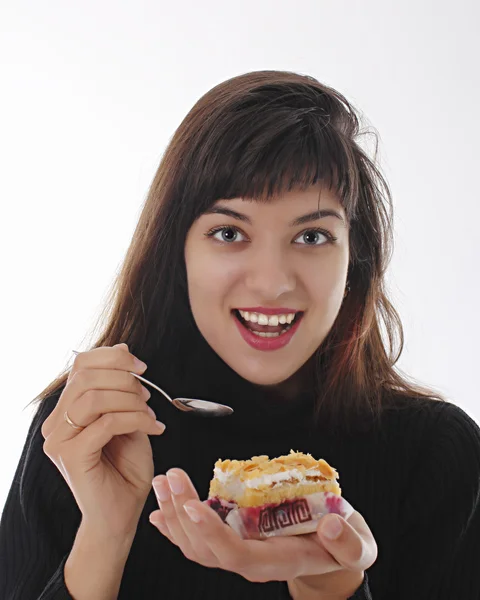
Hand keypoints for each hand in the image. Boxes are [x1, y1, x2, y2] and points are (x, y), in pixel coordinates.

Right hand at [41, 343, 165, 538]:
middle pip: (86, 376)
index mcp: (66, 410)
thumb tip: (123, 349)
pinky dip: (137, 419)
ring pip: (95, 397)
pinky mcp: (73, 456)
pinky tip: (154, 428)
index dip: (112, 357)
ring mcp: (60, 440)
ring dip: (131, 400)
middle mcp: (55, 423)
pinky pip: (107, 423)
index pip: (80, 365)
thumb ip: (122, 387)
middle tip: (147, 395)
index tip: (140, 367)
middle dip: (125, 379)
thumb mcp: (127, 417)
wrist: (121, 513)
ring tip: (149, 413)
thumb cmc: (124, 468)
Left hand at [149, 469, 376, 590]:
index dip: (212, 533)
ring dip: (175, 514)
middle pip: (207, 549)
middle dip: (183, 515)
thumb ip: (348, 542)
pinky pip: (198, 539)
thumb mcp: (357, 544)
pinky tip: (161, 511)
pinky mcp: (235, 538)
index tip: (193, 505)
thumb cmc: (344, 544)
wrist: (334, 550)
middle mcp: (251, 561)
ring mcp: (239, 551)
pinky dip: (177, 525)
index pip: (236, 554)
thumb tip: (334, 525)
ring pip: (196, 544)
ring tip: (163, 483)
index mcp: (277, 562)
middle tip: (171, 478)